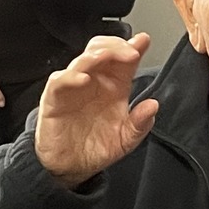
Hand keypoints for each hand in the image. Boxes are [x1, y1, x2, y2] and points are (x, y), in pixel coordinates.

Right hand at [34, 31, 157, 186]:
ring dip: (96, 55)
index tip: (144, 41)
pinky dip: (71, 77)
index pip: (123, 59)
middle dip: (116, 46)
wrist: (71, 168)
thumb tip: (153, 105)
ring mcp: (73, 87)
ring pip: (82, 60)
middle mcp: (94, 82)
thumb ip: (140, 124)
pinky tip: (84, 79)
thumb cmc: (97, 147)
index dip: (133, 47)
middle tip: (131, 52)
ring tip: (108, 56)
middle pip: (102, 50)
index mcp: (114, 86)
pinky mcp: (54, 99)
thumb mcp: (126, 139)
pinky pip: (59, 81)